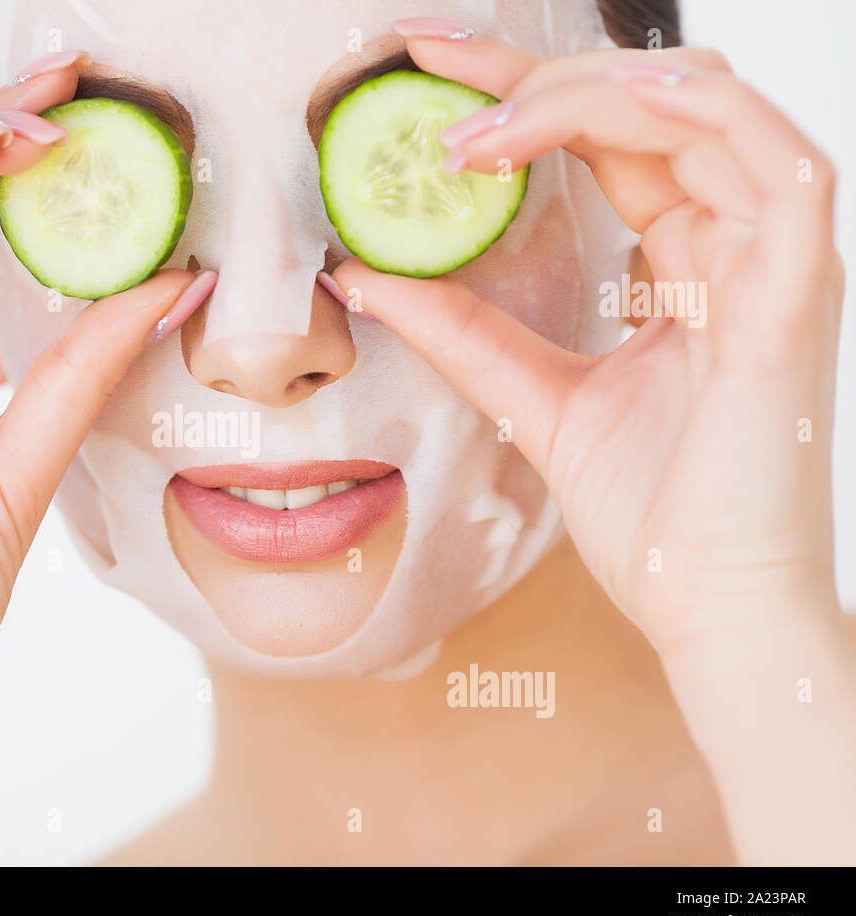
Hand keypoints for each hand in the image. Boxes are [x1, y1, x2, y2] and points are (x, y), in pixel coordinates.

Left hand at [333, 37, 844, 647]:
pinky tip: (609, 104)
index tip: (426, 77)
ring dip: (588, 94)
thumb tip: (364, 277)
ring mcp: (774, 261)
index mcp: (685, 263)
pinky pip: (780, 166)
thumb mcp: (530, 397)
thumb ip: (460, 329)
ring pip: (706, 110)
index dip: (523, 97)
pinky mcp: (798, 293)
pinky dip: (698, 117)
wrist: (703, 603)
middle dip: (536, 72)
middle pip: (648, 104)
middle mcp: (734, 244)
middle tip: (431, 65)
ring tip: (480, 129)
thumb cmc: (647, 511)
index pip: (608, 140)